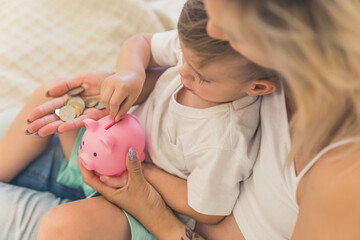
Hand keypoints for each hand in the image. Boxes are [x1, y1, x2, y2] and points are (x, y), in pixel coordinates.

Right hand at [27, 71, 112, 135]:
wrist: (119, 81)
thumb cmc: (101, 79)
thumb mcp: (82, 79)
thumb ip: (66, 85)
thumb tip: (48, 93)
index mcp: (71, 99)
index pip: (53, 107)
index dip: (42, 112)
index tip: (29, 118)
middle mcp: (76, 108)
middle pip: (57, 117)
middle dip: (43, 123)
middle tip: (29, 130)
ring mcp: (85, 112)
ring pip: (66, 121)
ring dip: (53, 127)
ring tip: (40, 132)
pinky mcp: (96, 116)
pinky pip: (82, 121)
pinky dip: (71, 124)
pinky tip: (61, 128)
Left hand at [78, 148, 195, 239]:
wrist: (159, 215)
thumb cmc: (146, 205)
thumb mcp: (139, 184)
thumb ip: (133, 168)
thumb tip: (129, 150)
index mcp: (110, 192)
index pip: (90, 178)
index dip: (83, 166)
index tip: (81, 152)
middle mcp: (113, 189)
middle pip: (97, 174)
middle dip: (92, 160)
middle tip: (91, 144)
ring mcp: (122, 187)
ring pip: (110, 171)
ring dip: (106, 160)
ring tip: (105, 146)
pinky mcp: (131, 184)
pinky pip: (122, 171)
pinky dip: (120, 162)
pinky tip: (124, 154)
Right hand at [100, 71, 143, 121]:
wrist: (131, 73)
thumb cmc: (134, 87)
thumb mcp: (133, 99)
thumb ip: (124, 109)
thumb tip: (116, 120)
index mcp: (122, 87)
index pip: (114, 103)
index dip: (114, 112)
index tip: (116, 117)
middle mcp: (112, 82)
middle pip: (106, 101)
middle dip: (110, 109)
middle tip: (116, 112)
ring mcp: (107, 81)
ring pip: (103, 98)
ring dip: (108, 105)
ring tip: (117, 104)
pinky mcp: (104, 82)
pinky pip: (102, 94)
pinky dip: (107, 99)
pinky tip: (114, 97)